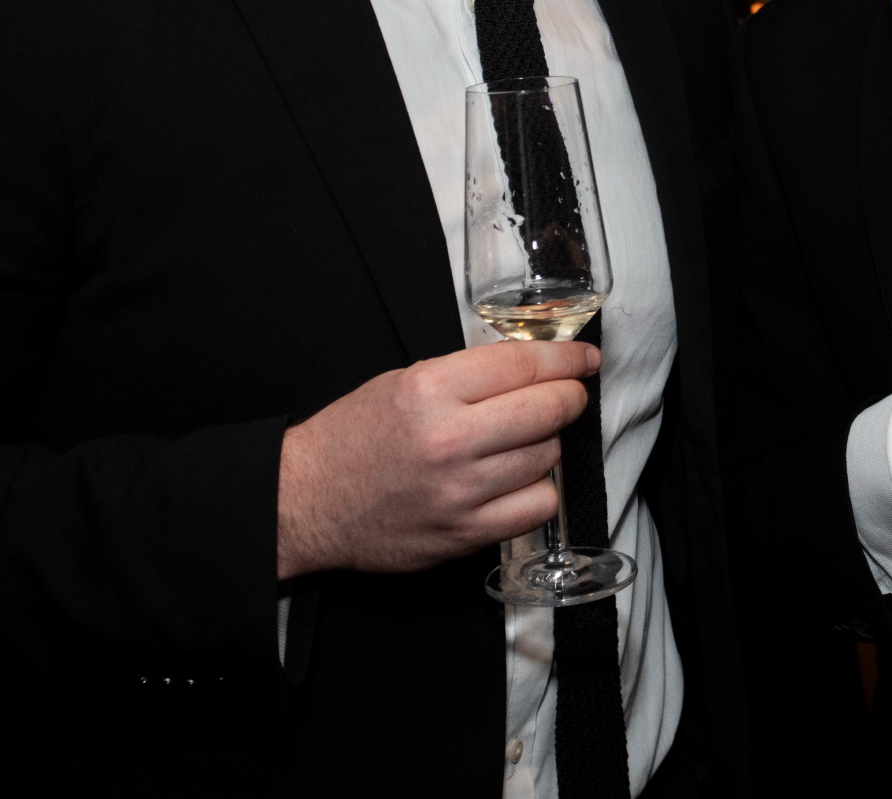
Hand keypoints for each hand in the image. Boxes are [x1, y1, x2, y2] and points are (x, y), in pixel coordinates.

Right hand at [276, 340, 597, 578]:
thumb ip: (468, 375)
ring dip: (549, 443)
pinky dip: (538, 489)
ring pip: (548, 457)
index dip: (567, 357)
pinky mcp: (465, 534)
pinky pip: (537, 506)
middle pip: (548, 410)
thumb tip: (535, 368)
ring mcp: (460, 492)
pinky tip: (519, 478)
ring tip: (527, 438)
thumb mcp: (403, 381)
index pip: (524, 364)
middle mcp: (449, 439)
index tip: (584, 358)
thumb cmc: (354, 436)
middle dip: (570, 397)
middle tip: (569, 394)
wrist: (306, 501)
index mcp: (430, 389)